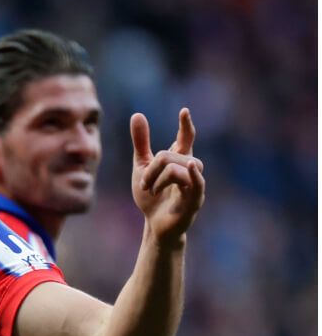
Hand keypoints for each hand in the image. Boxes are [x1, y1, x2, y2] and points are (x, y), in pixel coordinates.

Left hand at [131, 108, 205, 244]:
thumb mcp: (141, 166)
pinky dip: (193, 174)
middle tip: (144, 184)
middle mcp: (189, 170)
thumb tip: (137, 114)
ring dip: (157, 178)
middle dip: (151, 168)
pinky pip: (197, 183)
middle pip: (170, 155)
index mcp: (178, 161)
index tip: (184, 111)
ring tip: (150, 190)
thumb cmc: (151, 196)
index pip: (185, 139)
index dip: (185, 126)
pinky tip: (192, 166)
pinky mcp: (195, 200)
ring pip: (177, 167)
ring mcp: (194, 184)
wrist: (152, 224)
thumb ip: (141, 143)